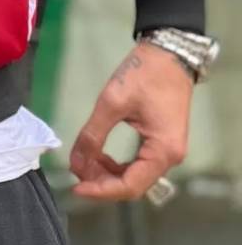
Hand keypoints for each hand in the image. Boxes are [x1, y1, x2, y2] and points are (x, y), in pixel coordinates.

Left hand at [69, 42, 194, 200]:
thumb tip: (74, 162)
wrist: (167, 53)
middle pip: (133, 184)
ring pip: (134, 175)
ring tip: (83, 161)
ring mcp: (167, 150)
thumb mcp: (112, 103)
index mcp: (163, 151)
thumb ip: (92, 135)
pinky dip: (117, 163)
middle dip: (102, 182)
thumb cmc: (143, 75)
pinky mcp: (161, 142)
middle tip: (75, 172)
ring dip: (107, 173)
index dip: (101, 191)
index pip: (130, 186)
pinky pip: (138, 163)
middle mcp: (169, 157)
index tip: (75, 187)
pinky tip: (98, 154)